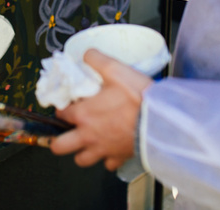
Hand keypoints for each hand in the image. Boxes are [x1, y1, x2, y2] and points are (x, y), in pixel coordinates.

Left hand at [50, 49, 153, 170]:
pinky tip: (112, 148)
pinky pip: (108, 164)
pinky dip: (108, 158)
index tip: (68, 106)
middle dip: (59, 140)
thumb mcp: (115, 69)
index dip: (62, 109)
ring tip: (87, 142)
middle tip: (66, 131)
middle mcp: (89, 135)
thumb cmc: (138, 97)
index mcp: (84, 114)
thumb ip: (96, 59)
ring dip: (82, 151)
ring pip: (81, 159)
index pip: (61, 114)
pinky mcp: (119, 157)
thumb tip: (87, 54)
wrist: (160, 120)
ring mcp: (103, 149)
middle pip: (60, 146)